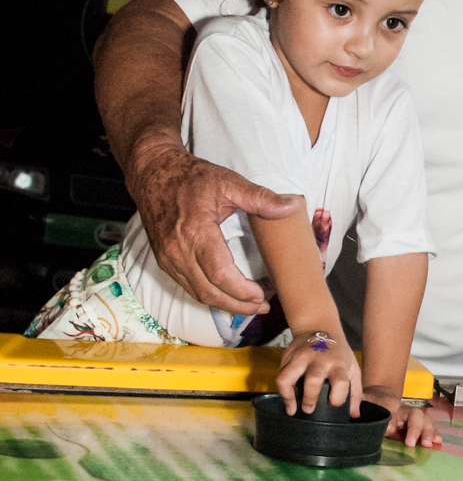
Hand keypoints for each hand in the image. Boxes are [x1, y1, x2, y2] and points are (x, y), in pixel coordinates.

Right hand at [129, 141, 298, 312]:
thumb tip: (290, 206)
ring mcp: (168, 259)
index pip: (220, 275)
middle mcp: (178, 251)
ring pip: (198, 294)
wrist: (153, 174)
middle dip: (238, 305)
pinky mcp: (165, 261)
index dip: (242, 291)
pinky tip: (227, 295)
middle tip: (262, 306)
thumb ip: (260, 197)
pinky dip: (209, 295)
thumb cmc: (190, 178)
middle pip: (210, 292)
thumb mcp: (228, 182)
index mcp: (196, 232)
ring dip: (225, 305)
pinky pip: (188, 287)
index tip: (262, 294)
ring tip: (250, 305)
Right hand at [275, 331, 361, 417]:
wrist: (319, 326)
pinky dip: (282, 391)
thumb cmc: (338, 352)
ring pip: (289, 376)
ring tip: (294, 407)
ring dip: (289, 395)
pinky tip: (288, 400)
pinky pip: (281, 376)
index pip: (341, 382)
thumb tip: (354, 415)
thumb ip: (355, 392)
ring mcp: (302, 357)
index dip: (338, 398)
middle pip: (313, 380)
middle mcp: (320, 359)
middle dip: (310, 398)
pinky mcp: (288, 356)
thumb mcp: (352, 367)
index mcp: (338, 363)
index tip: (333, 404)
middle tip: (309, 409)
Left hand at [363, 387, 441, 448]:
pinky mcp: (416, 423)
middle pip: (414, 414)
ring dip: (427, 431)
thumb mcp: (365, 407)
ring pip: (424, 419)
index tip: (390, 432)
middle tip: (410, 443)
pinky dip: (434, 433)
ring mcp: (411, 415)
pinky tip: (437, 442)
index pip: (392, 410)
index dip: (392, 422)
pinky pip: (427, 426)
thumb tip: (387, 429)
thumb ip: (370, 415)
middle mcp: (403, 408)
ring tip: (428, 444)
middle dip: (414, 429)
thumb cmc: (371, 405)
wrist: (378, 396)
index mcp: (388, 402)